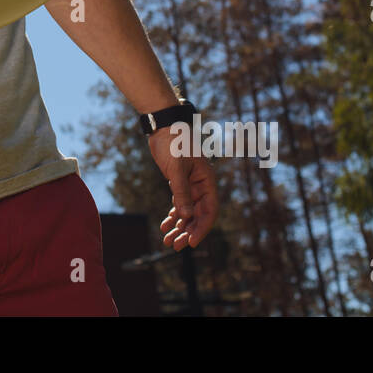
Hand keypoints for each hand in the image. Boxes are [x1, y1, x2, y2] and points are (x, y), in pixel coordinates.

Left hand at [147, 128, 217, 250]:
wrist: (162, 126)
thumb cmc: (174, 142)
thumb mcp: (177, 168)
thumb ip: (181, 192)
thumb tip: (185, 217)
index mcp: (207, 181)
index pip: (209, 210)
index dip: (201, 228)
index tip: (191, 242)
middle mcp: (202, 185)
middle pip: (198, 215)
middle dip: (188, 232)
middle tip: (176, 246)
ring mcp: (190, 185)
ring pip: (188, 212)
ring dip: (179, 227)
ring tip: (168, 241)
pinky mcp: (179, 183)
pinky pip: (179, 204)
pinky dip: (172, 216)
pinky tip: (164, 226)